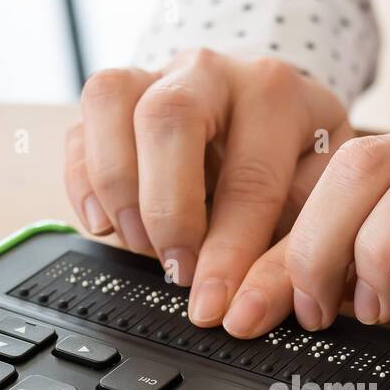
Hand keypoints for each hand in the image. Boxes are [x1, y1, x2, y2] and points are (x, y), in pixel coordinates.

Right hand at [63, 49, 351, 325]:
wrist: (274, 118)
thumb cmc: (294, 165)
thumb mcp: (311, 212)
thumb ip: (283, 267)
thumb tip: (243, 316)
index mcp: (277, 96)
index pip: (249, 177)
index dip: (228, 253)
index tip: (214, 307)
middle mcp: (212, 73)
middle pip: (169, 117)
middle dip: (167, 210)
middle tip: (176, 270)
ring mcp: (155, 76)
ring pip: (110, 100)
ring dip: (117, 186)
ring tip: (142, 244)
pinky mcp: (114, 100)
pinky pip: (78, 125)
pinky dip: (82, 181)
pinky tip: (104, 223)